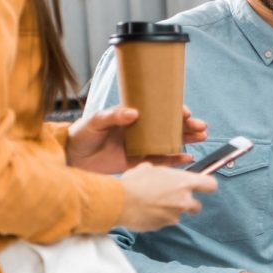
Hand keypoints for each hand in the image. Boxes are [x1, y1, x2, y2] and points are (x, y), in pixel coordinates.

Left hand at [66, 105, 207, 172]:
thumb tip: (133, 112)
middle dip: (188, 125)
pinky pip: (160, 161)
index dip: (173, 111)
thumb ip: (113, 115)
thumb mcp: (95, 121)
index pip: (158, 110)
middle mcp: (140, 130)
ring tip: (201, 137)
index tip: (184, 113)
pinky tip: (187, 158)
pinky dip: (174, 160)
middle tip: (201, 127)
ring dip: (186, 140)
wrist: (71, 158)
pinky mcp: (138, 162)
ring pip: (169, 142)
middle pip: (169, 126)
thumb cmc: (81, 134)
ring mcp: (141, 146)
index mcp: (132, 116)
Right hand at [117, 162, 216, 230]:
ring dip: (170, 211)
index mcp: (184, 182)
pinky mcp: (163, 226)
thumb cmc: (134, 182)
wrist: (119, 202)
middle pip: (197, 206)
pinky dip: (157, 218)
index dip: (207, 185)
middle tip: (174, 198)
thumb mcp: (149, 168)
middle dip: (188, 204)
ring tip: (152, 203)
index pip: (210, 185)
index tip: (203, 186)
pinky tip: (145, 211)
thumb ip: (162, 172)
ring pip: (178, 214)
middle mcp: (183, 200)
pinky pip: (164, 222)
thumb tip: (157, 172)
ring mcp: (174, 215)